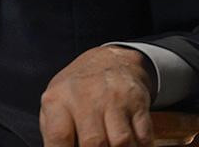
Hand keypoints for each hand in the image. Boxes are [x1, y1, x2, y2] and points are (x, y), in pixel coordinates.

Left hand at [40, 46, 157, 146]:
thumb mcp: (55, 104)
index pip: (59, 136)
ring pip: (122, 142)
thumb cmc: (76, 91)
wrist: (109, 61)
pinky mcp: (137, 102)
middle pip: (94, 142)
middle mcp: (85, 97)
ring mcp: (113, 99)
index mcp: (57, 100)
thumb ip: (55, 132)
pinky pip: (143, 137)